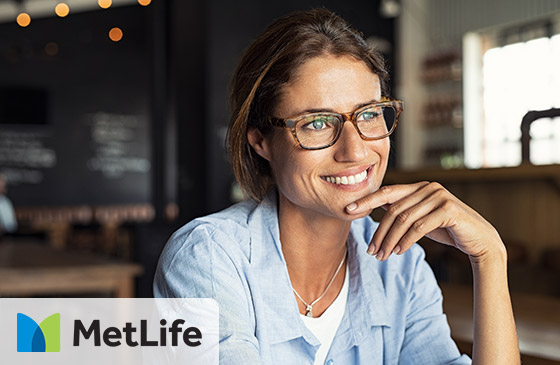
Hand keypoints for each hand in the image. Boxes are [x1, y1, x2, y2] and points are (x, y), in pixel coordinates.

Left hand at [345, 181, 505, 261]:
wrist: (480, 242)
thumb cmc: (448, 230)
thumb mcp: (421, 219)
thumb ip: (403, 211)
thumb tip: (376, 209)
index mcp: (419, 187)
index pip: (387, 192)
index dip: (366, 200)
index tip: (348, 210)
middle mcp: (428, 187)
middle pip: (393, 210)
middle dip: (379, 232)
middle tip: (370, 251)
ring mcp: (439, 196)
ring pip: (404, 219)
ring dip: (390, 240)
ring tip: (381, 256)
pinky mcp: (449, 209)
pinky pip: (419, 227)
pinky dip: (406, 241)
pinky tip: (398, 251)